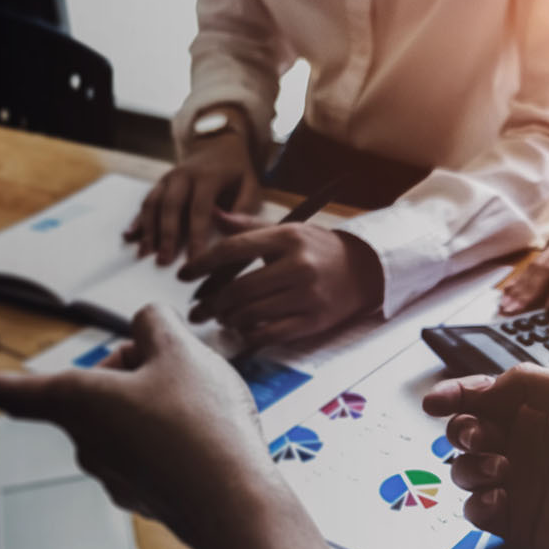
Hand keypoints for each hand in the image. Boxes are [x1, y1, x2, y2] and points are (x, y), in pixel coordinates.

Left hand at [0, 304, 282, 548]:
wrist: (236, 504)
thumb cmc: (201, 425)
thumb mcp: (181, 350)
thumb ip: (156, 324)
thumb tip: (147, 323)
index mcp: (79, 402)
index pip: (26, 393)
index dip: (0, 386)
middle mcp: (88, 444)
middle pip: (96, 395)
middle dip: (133, 373)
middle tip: (177, 367)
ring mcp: (116, 477)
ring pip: (128, 425)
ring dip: (157, 406)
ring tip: (205, 405)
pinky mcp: (147, 499)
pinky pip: (153, 456)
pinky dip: (175, 442)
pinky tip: (211, 439)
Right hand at [127, 129, 260, 263]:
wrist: (219, 145)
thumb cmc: (238, 173)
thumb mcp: (251, 186)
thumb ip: (242, 208)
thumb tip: (225, 227)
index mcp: (209, 176)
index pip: (200, 210)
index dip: (195, 236)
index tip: (194, 261)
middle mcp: (184, 175)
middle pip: (170, 206)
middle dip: (166, 235)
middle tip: (162, 262)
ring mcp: (169, 178)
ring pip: (153, 203)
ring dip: (147, 229)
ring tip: (143, 254)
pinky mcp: (160, 183)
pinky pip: (146, 200)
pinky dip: (137, 219)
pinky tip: (129, 236)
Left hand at [179, 211, 383, 344]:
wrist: (365, 270)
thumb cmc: (319, 249)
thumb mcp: (287, 230)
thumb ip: (248, 226)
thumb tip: (213, 214)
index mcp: (286, 238)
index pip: (232, 250)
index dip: (201, 264)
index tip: (183, 275)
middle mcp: (298, 265)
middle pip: (238, 288)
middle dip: (212, 303)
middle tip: (199, 310)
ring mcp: (307, 295)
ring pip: (251, 313)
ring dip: (229, 319)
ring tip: (223, 318)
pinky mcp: (314, 321)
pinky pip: (270, 333)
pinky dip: (250, 334)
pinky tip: (244, 330)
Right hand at [421, 366, 548, 548]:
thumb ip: (526, 380)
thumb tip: (485, 388)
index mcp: (535, 415)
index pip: (482, 399)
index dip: (454, 395)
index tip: (435, 401)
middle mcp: (523, 448)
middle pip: (465, 433)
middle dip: (462, 431)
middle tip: (481, 437)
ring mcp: (517, 485)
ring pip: (464, 471)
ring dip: (472, 467)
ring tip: (503, 470)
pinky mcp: (515, 521)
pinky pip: (475, 510)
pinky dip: (479, 503)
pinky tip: (501, 498)